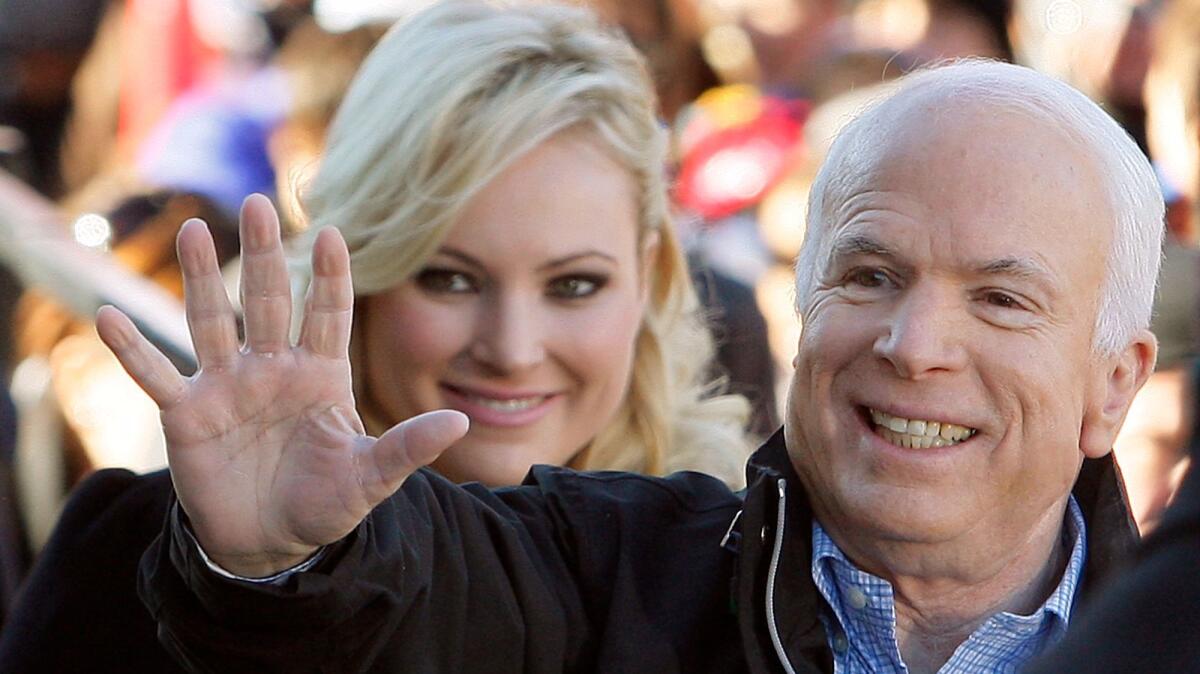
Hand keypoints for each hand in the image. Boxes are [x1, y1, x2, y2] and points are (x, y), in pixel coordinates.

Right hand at [97, 194, 467, 576]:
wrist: (271, 544)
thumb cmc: (325, 503)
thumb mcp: (371, 477)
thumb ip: (408, 447)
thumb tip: (461, 423)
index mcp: (322, 374)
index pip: (329, 313)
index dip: (331, 276)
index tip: (334, 232)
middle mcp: (272, 368)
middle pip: (269, 300)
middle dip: (266, 253)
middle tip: (259, 201)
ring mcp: (227, 386)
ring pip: (211, 321)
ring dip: (202, 277)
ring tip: (195, 230)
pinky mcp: (186, 415)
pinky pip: (155, 375)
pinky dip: (131, 350)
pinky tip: (106, 316)